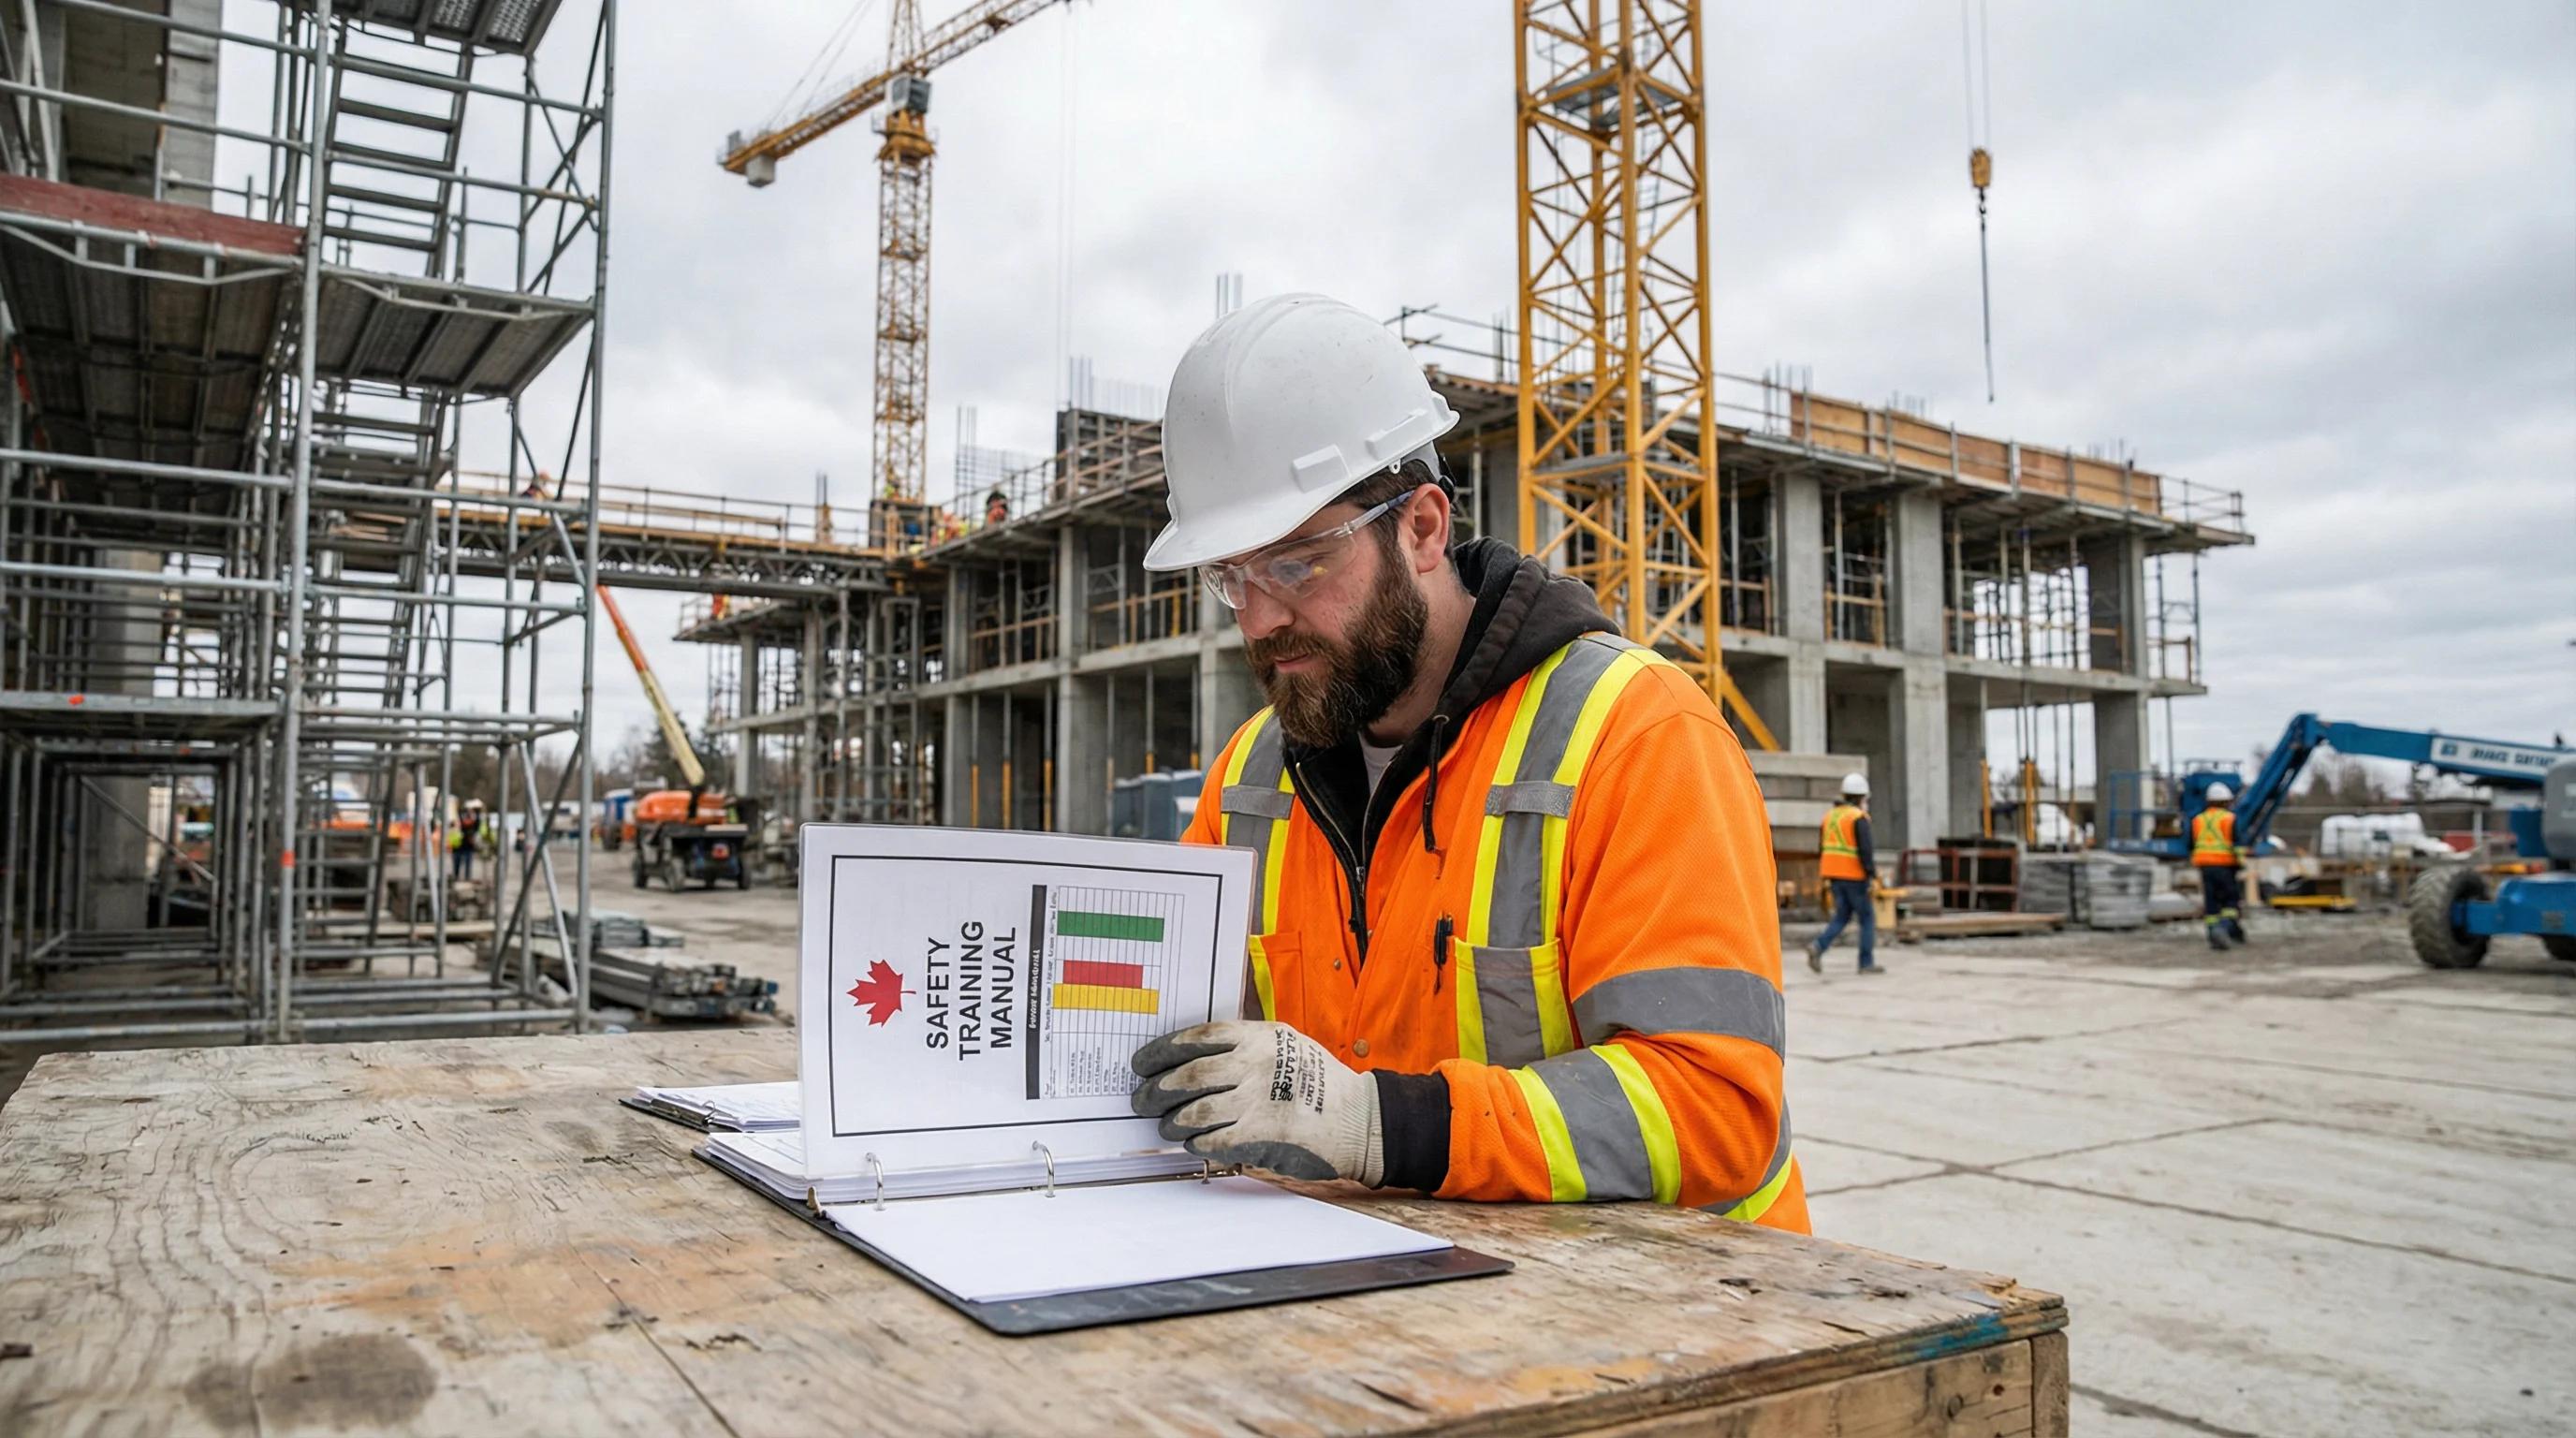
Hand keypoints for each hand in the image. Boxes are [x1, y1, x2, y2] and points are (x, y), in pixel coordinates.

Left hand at [1130, 1020, 1383, 1184]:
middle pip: (1187, 1074)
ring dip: (1172, 1120)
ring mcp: (1258, 1097)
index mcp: (1257, 1035)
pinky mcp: (1263, 1132)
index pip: (1195, 1037)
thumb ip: (1244, 1046)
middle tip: (1141, 1099)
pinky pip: (1214, 1139)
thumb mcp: (1285, 1044)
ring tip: (1165, 1124)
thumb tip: (1191, 1060)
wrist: (1359, 1117)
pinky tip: (1193, 1143)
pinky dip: (1197, 1142)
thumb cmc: (1318, 1080)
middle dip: (1156, 1089)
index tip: (1142, 1063)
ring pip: (1194, 1110)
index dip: (1161, 1051)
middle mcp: (1255, 1062)